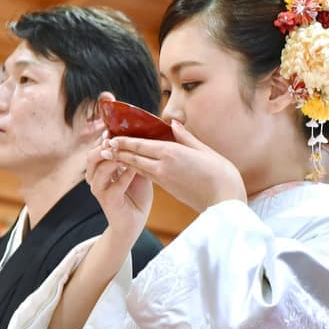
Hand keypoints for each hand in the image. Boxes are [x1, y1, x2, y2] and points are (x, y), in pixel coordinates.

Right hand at [86, 135, 152, 247]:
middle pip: (92, 156)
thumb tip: (142, 139)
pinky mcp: (108, 201)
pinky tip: (134, 170)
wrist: (135, 221)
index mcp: (101, 168)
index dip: (105, 138)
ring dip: (112, 158)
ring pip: (98, 169)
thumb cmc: (136, 196)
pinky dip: (124, 176)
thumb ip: (136, 158)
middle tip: (116, 139)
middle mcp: (96, 177)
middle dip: (104, 146)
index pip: (98, 148)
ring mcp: (100, 189)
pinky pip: (114, 185)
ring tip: (125, 152)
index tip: (115, 127)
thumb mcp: (139, 172)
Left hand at [106, 121, 246, 212]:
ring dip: (124, 160)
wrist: (224, 203)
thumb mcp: (205, 150)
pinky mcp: (167, 189)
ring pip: (138, 167)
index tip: (111, 136)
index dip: (123, 140)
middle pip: (133, 157)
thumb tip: (173, 125)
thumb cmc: (221, 175)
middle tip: (104, 145)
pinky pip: (147, 175)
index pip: (139, 145)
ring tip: (113, 154)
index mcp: (171, 153)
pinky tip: (133, 165)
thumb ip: (186, 137)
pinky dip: (137, 169)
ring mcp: (164, 179)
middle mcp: (163, 166)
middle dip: (118, 151)